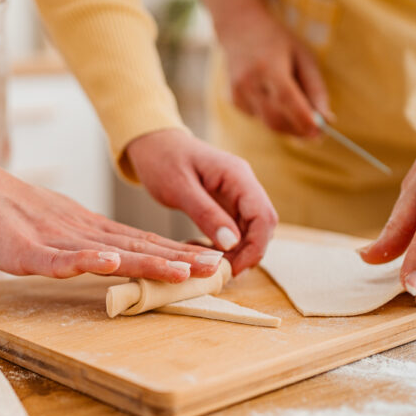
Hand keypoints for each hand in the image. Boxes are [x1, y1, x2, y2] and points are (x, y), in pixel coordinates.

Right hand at [0, 166, 224, 281]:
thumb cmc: (13, 216)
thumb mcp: (58, 233)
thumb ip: (86, 248)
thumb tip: (117, 260)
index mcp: (93, 233)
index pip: (143, 244)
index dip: (177, 253)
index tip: (211, 263)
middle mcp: (85, 235)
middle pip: (138, 248)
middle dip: (179, 259)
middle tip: (216, 268)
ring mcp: (59, 242)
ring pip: (110, 253)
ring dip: (148, 261)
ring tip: (182, 270)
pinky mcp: (29, 250)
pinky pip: (59, 259)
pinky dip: (86, 260)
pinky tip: (109, 264)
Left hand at [125, 129, 277, 273]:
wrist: (152, 141)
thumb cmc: (162, 159)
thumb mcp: (179, 188)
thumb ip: (206, 213)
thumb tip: (233, 243)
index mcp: (237, 176)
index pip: (263, 216)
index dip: (255, 248)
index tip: (233, 269)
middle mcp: (244, 184)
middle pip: (262, 226)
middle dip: (248, 254)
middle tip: (221, 273)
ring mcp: (237, 193)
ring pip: (251, 230)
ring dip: (237, 252)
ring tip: (209, 265)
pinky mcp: (227, 202)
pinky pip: (235, 229)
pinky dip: (225, 245)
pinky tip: (203, 251)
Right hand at [221, 8, 330, 136]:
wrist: (239, 29)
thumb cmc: (278, 42)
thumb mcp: (304, 57)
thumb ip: (316, 89)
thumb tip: (327, 120)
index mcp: (269, 67)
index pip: (287, 100)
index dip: (303, 119)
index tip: (320, 132)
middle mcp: (249, 83)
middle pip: (276, 120)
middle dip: (298, 131)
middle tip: (317, 134)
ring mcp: (238, 94)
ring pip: (268, 123)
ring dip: (287, 124)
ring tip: (296, 106)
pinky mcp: (234, 101)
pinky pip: (259, 118)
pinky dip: (272, 114)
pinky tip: (271, 94)